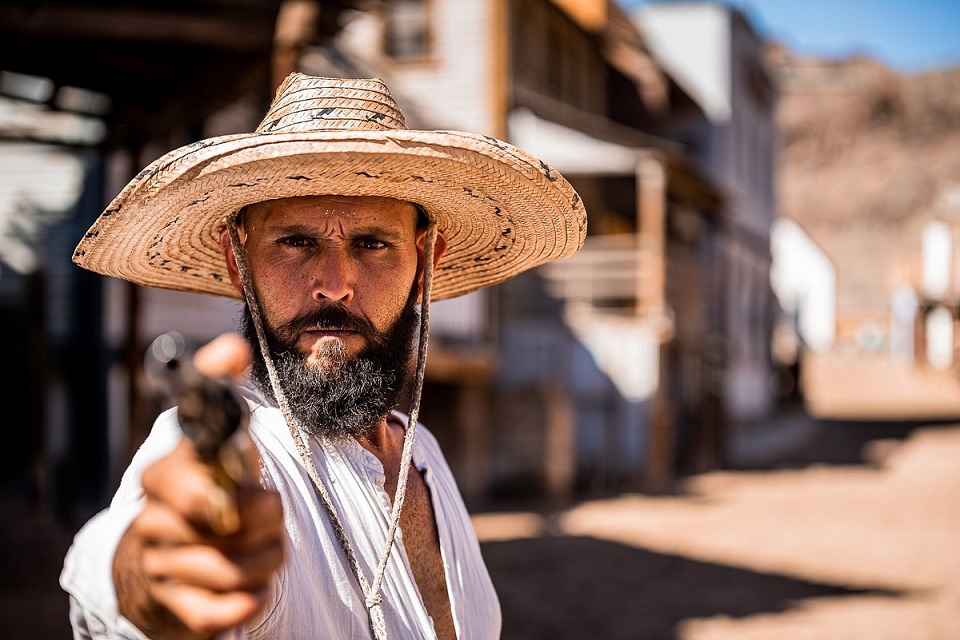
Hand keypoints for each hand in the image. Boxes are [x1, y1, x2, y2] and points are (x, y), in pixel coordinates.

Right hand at [114, 334, 282, 639]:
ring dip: (266, 560)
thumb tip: (230, 347)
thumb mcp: (216, 445)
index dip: (215, 483)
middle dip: (267, 522)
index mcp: (165, 474)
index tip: (241, 485)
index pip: (184, 472)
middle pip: (230, 522)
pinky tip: (252, 589)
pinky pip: (221, 611)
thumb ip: (223, 394)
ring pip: (233, 568)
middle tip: (273, 518)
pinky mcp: (172, 608)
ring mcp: (158, 566)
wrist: (163, 568)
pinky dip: (248, 600)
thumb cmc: (205, 495)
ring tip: (265, 551)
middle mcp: (153, 519)